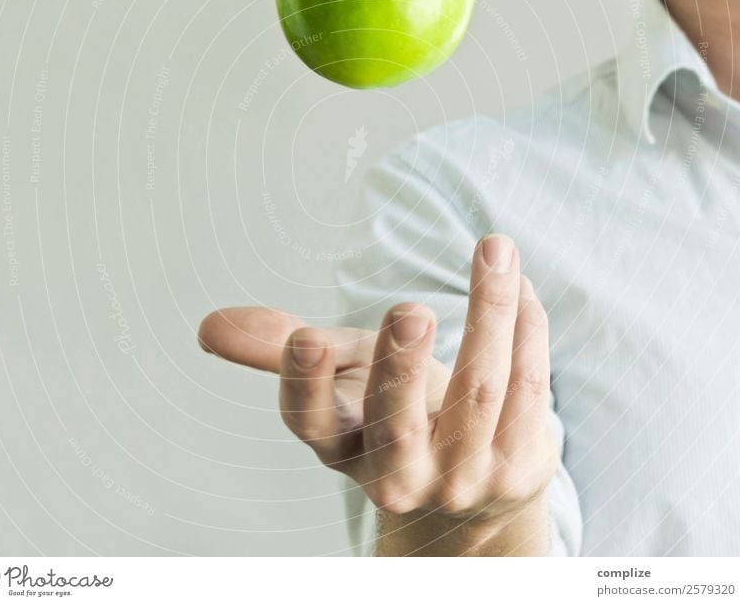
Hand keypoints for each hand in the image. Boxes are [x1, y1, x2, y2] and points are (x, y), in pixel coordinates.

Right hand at [198, 233, 556, 527]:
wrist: (468, 490)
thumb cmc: (391, 415)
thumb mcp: (339, 381)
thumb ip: (283, 350)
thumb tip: (209, 327)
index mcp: (344, 447)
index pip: (313, 423)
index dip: (306, 382)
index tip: (305, 337)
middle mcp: (400, 475)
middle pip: (399, 424)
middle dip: (401, 366)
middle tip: (409, 311)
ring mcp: (464, 476)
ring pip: (480, 391)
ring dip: (488, 313)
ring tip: (493, 249)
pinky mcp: (519, 466)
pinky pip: (530, 389)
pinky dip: (526, 327)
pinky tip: (518, 282)